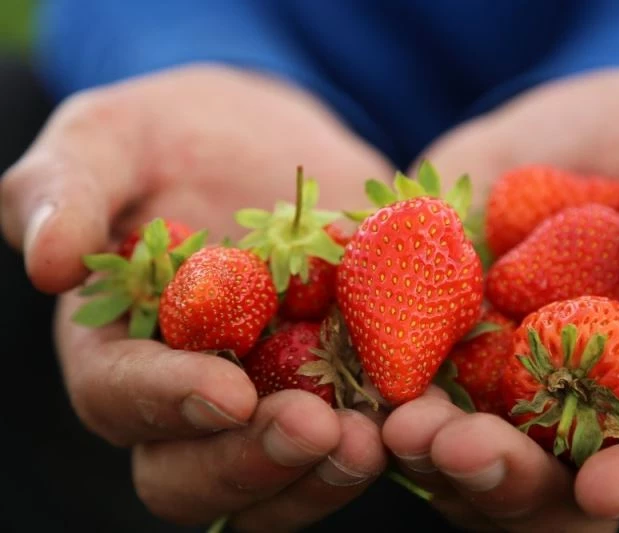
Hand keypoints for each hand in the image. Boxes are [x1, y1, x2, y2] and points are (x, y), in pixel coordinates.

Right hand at [1, 64, 394, 529]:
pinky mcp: (342, 385)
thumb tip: (46, 261)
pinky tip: (422, 416)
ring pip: (279, 479)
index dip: (166, 403)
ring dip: (324, 474)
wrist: (276, 140)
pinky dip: (390, 437)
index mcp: (120, 346)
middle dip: (252, 460)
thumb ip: (67, 188)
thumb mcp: (114, 137)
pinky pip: (360, 436)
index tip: (225, 393)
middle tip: (314, 430)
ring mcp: (271, 399)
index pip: (119, 396)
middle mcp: (190, 395)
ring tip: (374, 441)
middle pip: (195, 472)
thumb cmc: (178, 134)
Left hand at [386, 68, 618, 528]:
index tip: (607, 489)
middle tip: (461, 449)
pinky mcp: (427, 343)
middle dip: (507, 478)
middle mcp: (572, 394)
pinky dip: (374, 397)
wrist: (550, 130)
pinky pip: (398, 387)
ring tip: (402, 425)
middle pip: (550, 477)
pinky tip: (353, 387)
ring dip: (431, 454)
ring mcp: (493, 378)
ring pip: (465, 452)